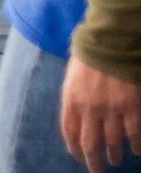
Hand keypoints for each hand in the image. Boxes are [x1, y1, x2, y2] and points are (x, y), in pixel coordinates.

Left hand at [62, 56, 140, 172]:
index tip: (78, 157)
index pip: (69, 133)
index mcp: (71, 100)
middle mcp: (89, 109)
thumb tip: (77, 120)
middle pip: (90, 144)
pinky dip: (135, 145)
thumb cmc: (87, 58)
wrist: (109, 44)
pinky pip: (133, 133)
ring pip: (112, 142)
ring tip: (115, 161)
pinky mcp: (130, 107)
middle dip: (93, 162)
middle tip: (96, 172)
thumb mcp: (71, 79)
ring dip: (113, 155)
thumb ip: (74, 100)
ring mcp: (111, 109)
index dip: (74, 149)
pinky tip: (135, 151)